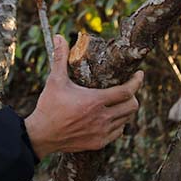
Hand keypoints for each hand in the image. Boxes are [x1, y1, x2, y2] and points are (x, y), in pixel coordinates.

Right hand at [24, 35, 141, 158]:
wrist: (41, 135)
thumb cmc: (49, 105)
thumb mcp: (55, 80)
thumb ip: (60, 58)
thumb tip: (59, 37)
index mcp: (95, 100)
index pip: (127, 91)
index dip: (137, 81)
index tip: (139, 74)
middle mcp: (102, 117)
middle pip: (132, 106)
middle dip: (133, 96)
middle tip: (127, 89)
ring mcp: (101, 132)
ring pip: (126, 120)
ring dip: (125, 109)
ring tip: (118, 101)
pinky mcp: (98, 143)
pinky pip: (118, 132)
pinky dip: (118, 123)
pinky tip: (110, 116)